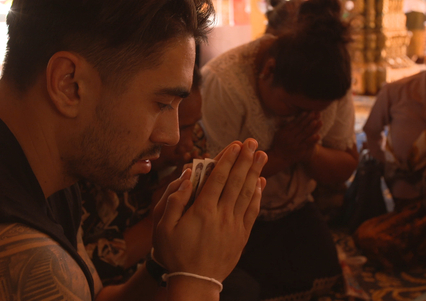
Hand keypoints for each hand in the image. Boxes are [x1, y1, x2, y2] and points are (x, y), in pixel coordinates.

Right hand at [151, 139, 267, 281]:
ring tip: (262, 155)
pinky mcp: (241, 236)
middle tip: (252, 142)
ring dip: (255, 172)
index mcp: (202, 211)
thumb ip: (174, 200)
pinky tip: (261, 183)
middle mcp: (221, 215)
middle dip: (245, 159)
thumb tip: (185, 178)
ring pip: (247, 194)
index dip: (227, 159)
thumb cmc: (175, 254)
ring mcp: (234, 226)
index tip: (235, 145)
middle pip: (236, 181)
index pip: (218, 178)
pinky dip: (258, 195)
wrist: (195, 282)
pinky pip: (252, 211)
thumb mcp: (163, 227)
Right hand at [270, 112, 321, 163]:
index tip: (307, 111)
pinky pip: (307, 144)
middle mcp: (289, 138)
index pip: (294, 123)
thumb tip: (292, 117)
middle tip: (314, 113)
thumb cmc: (279, 143)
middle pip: (300, 127)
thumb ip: (285, 126)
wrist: (279, 157)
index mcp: (284, 132)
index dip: (301, 117)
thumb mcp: (279, 133)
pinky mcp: (299, 151)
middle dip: (308, 119)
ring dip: (312, 128)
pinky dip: (312, 140)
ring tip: (318, 121)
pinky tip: (318, 135)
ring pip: (305, 134)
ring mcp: (295, 144)